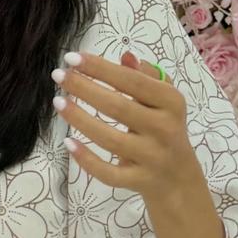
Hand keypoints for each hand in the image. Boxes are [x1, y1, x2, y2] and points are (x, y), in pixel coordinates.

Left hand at [51, 49, 199, 202]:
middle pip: (117, 107)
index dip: (101, 69)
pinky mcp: (139, 181)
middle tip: (59, 76)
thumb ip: (146, 76)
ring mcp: (151, 157)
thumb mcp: (164, 100)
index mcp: (171, 102)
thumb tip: (125, 57)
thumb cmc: (165, 129)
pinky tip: (68, 143)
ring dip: (80, 120)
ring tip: (58, 103)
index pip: (132, 81)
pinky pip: (108, 173)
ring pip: (109, 140)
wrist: (179, 178)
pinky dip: (87, 160)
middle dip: (84, 89)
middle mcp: (164, 129)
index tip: (72, 58)